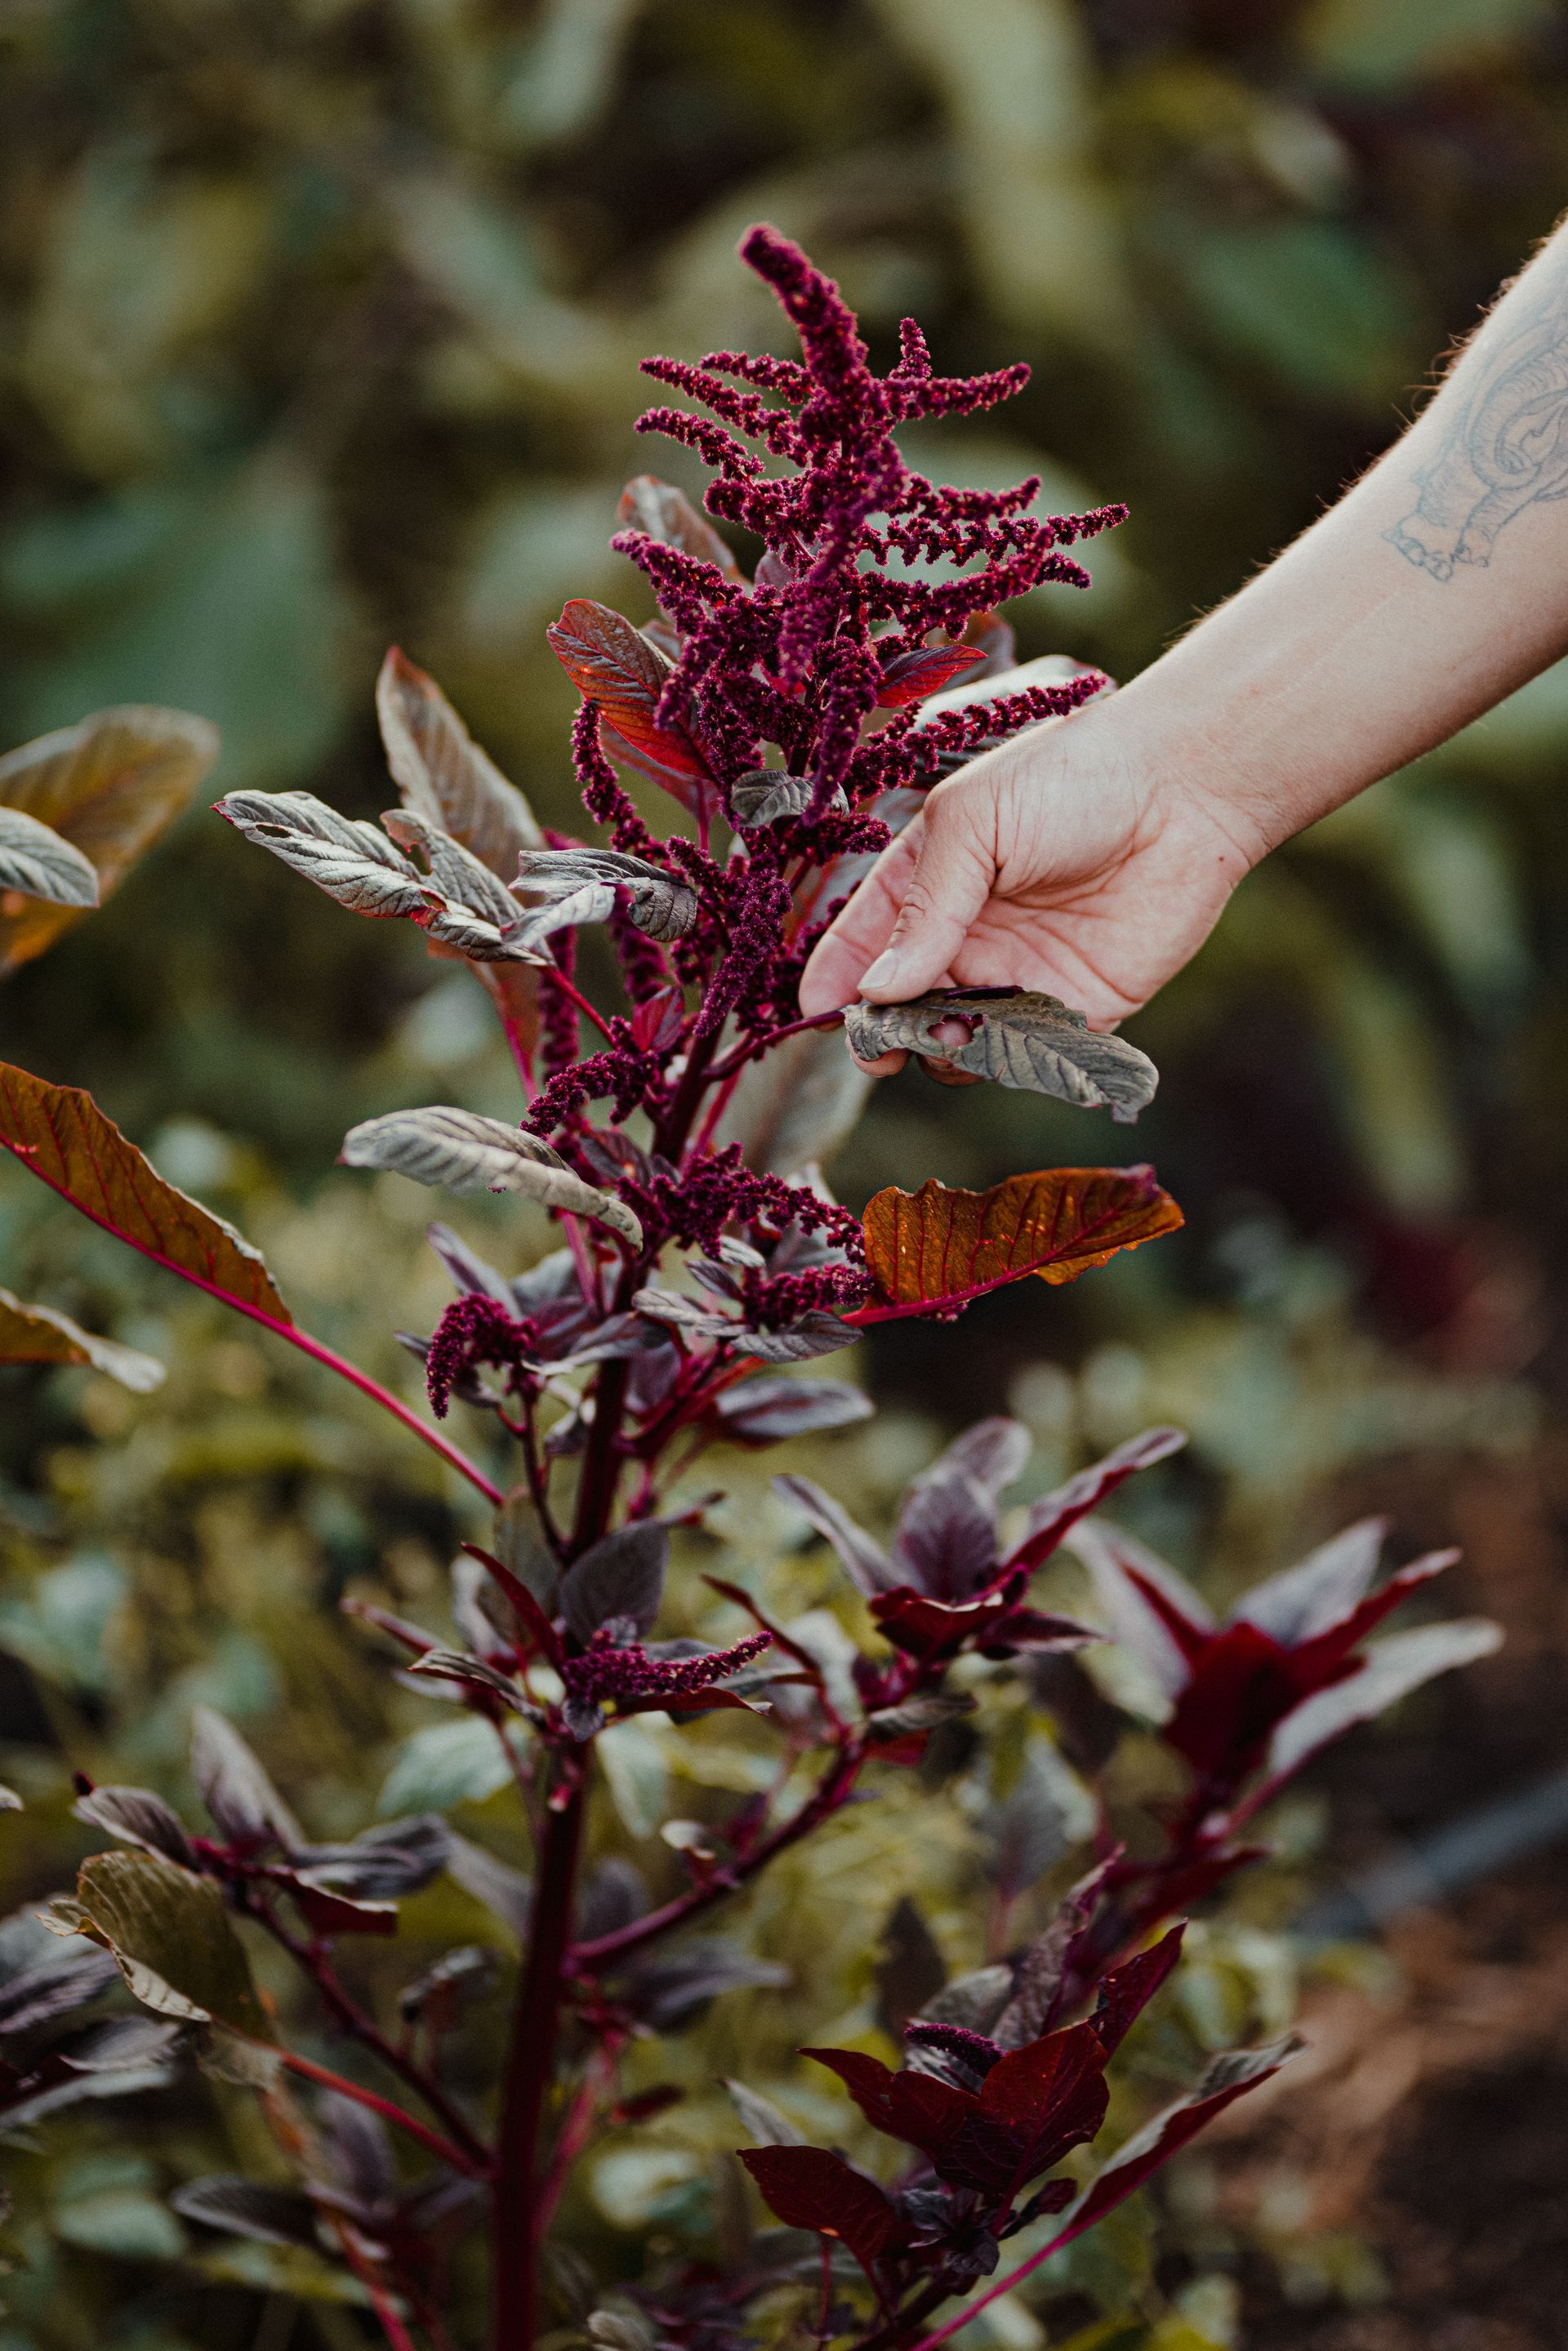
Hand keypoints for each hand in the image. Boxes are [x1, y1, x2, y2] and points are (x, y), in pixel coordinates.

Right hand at [798, 706, 1264, 1072]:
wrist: (1185, 791)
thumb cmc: (1072, 780)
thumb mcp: (973, 825)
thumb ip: (923, 910)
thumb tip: (876, 993)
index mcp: (926, 883)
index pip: (859, 945)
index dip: (832, 984)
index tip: (816, 1016)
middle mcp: (964, 938)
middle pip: (899, 1008)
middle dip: (884, 1032)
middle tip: (886, 1042)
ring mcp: (1016, 979)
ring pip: (953, 1043)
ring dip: (943, 1050)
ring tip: (954, 1032)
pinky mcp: (1075, 1013)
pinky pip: (1024, 1058)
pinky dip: (1005, 1065)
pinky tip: (1005, 1044)